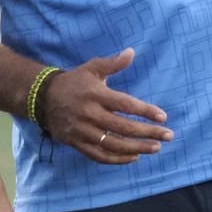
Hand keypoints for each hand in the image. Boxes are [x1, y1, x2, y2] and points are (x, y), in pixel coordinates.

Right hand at [42, 48, 172, 164]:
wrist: (43, 98)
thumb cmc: (74, 81)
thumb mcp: (92, 68)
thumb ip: (113, 63)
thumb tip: (132, 52)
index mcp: (96, 94)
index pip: (125, 104)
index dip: (145, 111)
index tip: (163, 117)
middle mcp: (89, 114)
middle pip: (123, 127)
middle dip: (148, 132)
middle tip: (168, 135)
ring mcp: (82, 131)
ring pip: (113, 144)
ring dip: (137, 148)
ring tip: (155, 148)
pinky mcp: (77, 143)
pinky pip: (99, 156)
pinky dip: (117, 159)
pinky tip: (134, 157)